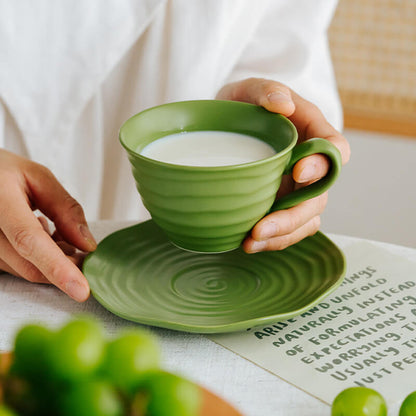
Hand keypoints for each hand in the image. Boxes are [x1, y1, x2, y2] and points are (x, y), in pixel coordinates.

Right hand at [0, 150, 95, 300]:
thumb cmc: (3, 172)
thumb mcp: (38, 177)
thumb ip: (65, 209)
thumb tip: (87, 245)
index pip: (29, 240)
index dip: (57, 268)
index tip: (81, 289)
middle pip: (30, 264)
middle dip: (65, 267)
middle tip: (84, 253)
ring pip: (24, 269)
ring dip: (52, 261)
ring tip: (56, 233)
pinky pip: (16, 266)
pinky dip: (38, 259)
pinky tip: (39, 236)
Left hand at [216, 78, 349, 251]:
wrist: (227, 128)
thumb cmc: (243, 106)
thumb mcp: (249, 89)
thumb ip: (266, 90)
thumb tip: (283, 104)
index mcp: (313, 133)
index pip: (335, 150)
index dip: (324, 164)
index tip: (297, 172)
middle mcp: (310, 166)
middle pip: (319, 197)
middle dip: (293, 216)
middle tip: (262, 227)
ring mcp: (296, 189)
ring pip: (305, 220)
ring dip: (282, 235)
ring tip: (250, 242)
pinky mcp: (279, 205)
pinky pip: (286, 229)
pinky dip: (271, 240)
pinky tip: (247, 243)